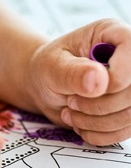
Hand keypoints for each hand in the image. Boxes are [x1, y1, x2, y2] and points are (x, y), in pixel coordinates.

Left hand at [26, 18, 130, 145]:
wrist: (44, 85)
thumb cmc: (47, 67)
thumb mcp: (51, 66)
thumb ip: (72, 72)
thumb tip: (99, 80)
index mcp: (112, 34)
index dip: (118, 78)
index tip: (89, 89)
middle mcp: (128, 57)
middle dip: (99, 106)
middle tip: (70, 103)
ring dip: (97, 122)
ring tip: (70, 113)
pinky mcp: (130, 108)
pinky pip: (127, 130)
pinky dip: (100, 134)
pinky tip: (81, 124)